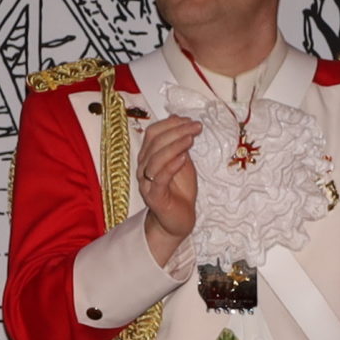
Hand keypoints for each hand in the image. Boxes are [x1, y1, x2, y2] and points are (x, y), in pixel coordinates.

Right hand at [136, 115, 200, 245]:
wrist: (178, 220)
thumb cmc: (180, 190)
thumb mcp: (182, 161)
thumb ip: (179, 144)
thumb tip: (178, 119)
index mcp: (148, 156)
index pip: (152, 133)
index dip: (170, 124)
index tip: (189, 121)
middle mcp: (143, 167)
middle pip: (154, 142)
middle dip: (176, 131)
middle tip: (196, 127)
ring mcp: (146, 182)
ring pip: (156, 158)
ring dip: (175, 145)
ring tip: (191, 139)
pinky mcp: (154, 197)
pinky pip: (160, 178)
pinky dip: (171, 166)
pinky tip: (184, 158)